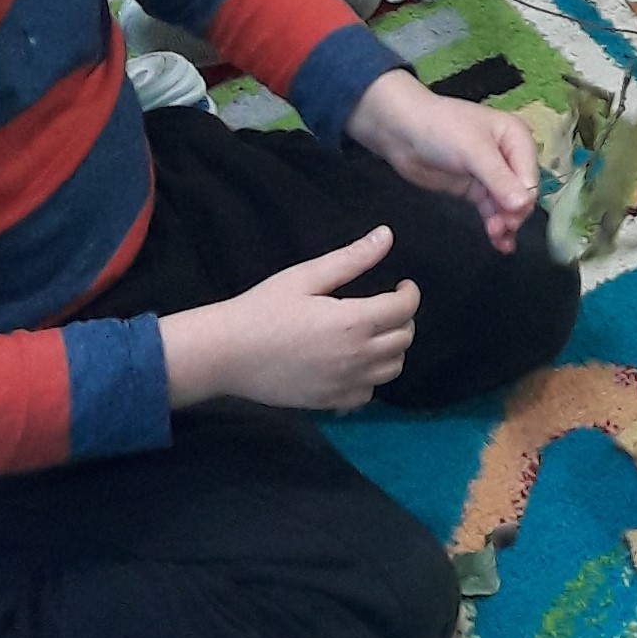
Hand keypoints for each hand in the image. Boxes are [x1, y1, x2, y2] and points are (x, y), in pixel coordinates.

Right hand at [161, 225, 418, 412]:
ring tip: (373, 332)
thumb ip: (351, 259)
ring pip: (392, 369)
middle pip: (404, 339)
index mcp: (353, 321)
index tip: (402, 284)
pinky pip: (367, 394)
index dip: (410, 293)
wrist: (226, 354)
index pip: (404, 309)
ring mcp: (343, 384)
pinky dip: (370, 377)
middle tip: (386, 305)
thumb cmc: (263, 308)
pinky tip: (353, 361)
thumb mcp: (306, 276)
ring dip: (391, 348)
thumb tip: (387, 235)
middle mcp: (355, 357)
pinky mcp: (329, 402)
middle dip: (402, 319)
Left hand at [344, 67, 538, 253]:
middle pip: (521, 193)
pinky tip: (500, 243)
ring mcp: (491, 174)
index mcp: (516, 137)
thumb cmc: (441, 130)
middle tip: (500, 229)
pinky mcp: (474, 189)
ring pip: (507, 205)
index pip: (529, 175)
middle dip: (513, 213)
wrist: (400, 132)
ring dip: (505, 223)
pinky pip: (492, 210)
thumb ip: (499, 179)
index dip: (523, 199)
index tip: (511, 218)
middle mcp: (508, 155)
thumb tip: (524, 205)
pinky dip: (496, 226)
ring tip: (497, 238)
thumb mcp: (473, 150)